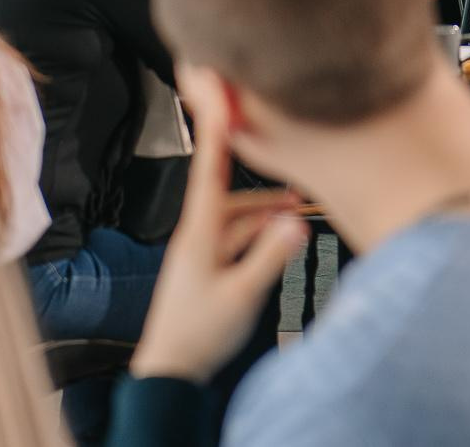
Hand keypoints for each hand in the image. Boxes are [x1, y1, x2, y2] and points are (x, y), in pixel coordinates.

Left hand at [127, 104, 306, 382]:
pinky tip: (279, 240)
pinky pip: (235, 240)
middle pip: (230, 193)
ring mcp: (200, 253)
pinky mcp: (206, 269)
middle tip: (293, 168)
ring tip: (300, 210)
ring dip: (266, 213)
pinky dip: (258, 234)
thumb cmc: (198, 335)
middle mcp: (196, 236)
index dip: (217, 133)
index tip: (220, 97)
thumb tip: (296, 221)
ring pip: (236, 219)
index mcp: (198, 234)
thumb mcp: (242, 296)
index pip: (209, 171)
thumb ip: (270, 257)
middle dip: (264, 182)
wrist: (170, 372)